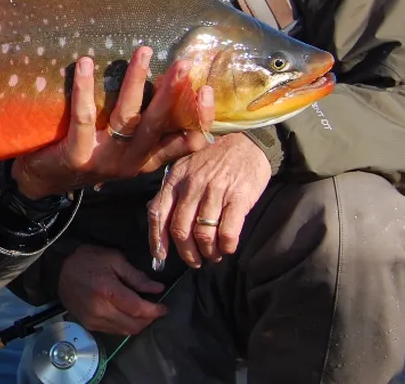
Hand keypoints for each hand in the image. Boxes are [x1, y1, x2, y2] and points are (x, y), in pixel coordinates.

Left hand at [12, 47, 213, 198]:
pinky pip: (84, 117)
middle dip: (172, 93)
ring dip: (136, 82)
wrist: (42, 182)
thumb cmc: (85, 153)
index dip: (199, 119)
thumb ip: (141, 126)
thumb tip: (164, 82)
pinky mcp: (77, 156)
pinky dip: (85, 88)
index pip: (182, 141)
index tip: (208, 91)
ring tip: (143, 52)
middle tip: (183, 64)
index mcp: (145, 158)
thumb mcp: (120, 147)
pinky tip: (86, 63)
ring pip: (126, 117)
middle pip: (156, 124)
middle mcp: (130, 161)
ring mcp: (104, 160)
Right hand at [57, 244, 168, 335]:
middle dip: (149, 319)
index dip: (155, 310)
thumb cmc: (87, 259)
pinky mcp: (89, 325)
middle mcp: (100, 309)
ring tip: (142, 312)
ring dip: (138, 324)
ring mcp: (93, 320)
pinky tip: (127, 315)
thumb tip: (157, 289)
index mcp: (107, 290)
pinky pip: (114, 331)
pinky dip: (125, 326)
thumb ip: (136, 276)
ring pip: (125, 331)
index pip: (138, 309)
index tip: (165, 307)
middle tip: (154, 308)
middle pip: (134, 324)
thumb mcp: (113, 259)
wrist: (58, 270)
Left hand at [148, 133, 271, 267]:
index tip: (160, 257)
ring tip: (213, 255)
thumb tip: (157, 217)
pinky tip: (228, 247)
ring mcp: (215, 191)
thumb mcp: (185, 168)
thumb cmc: (213, 160)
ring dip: (208, 252)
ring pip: (203, 235)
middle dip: (187, 253)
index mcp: (175, 179)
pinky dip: (226, 246)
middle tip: (194, 260)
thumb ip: (171, 192)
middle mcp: (192, 185)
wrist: (247, 143)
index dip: (157, 239)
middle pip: (180, 230)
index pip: (158, 214)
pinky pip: (228, 232)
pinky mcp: (239, 198)